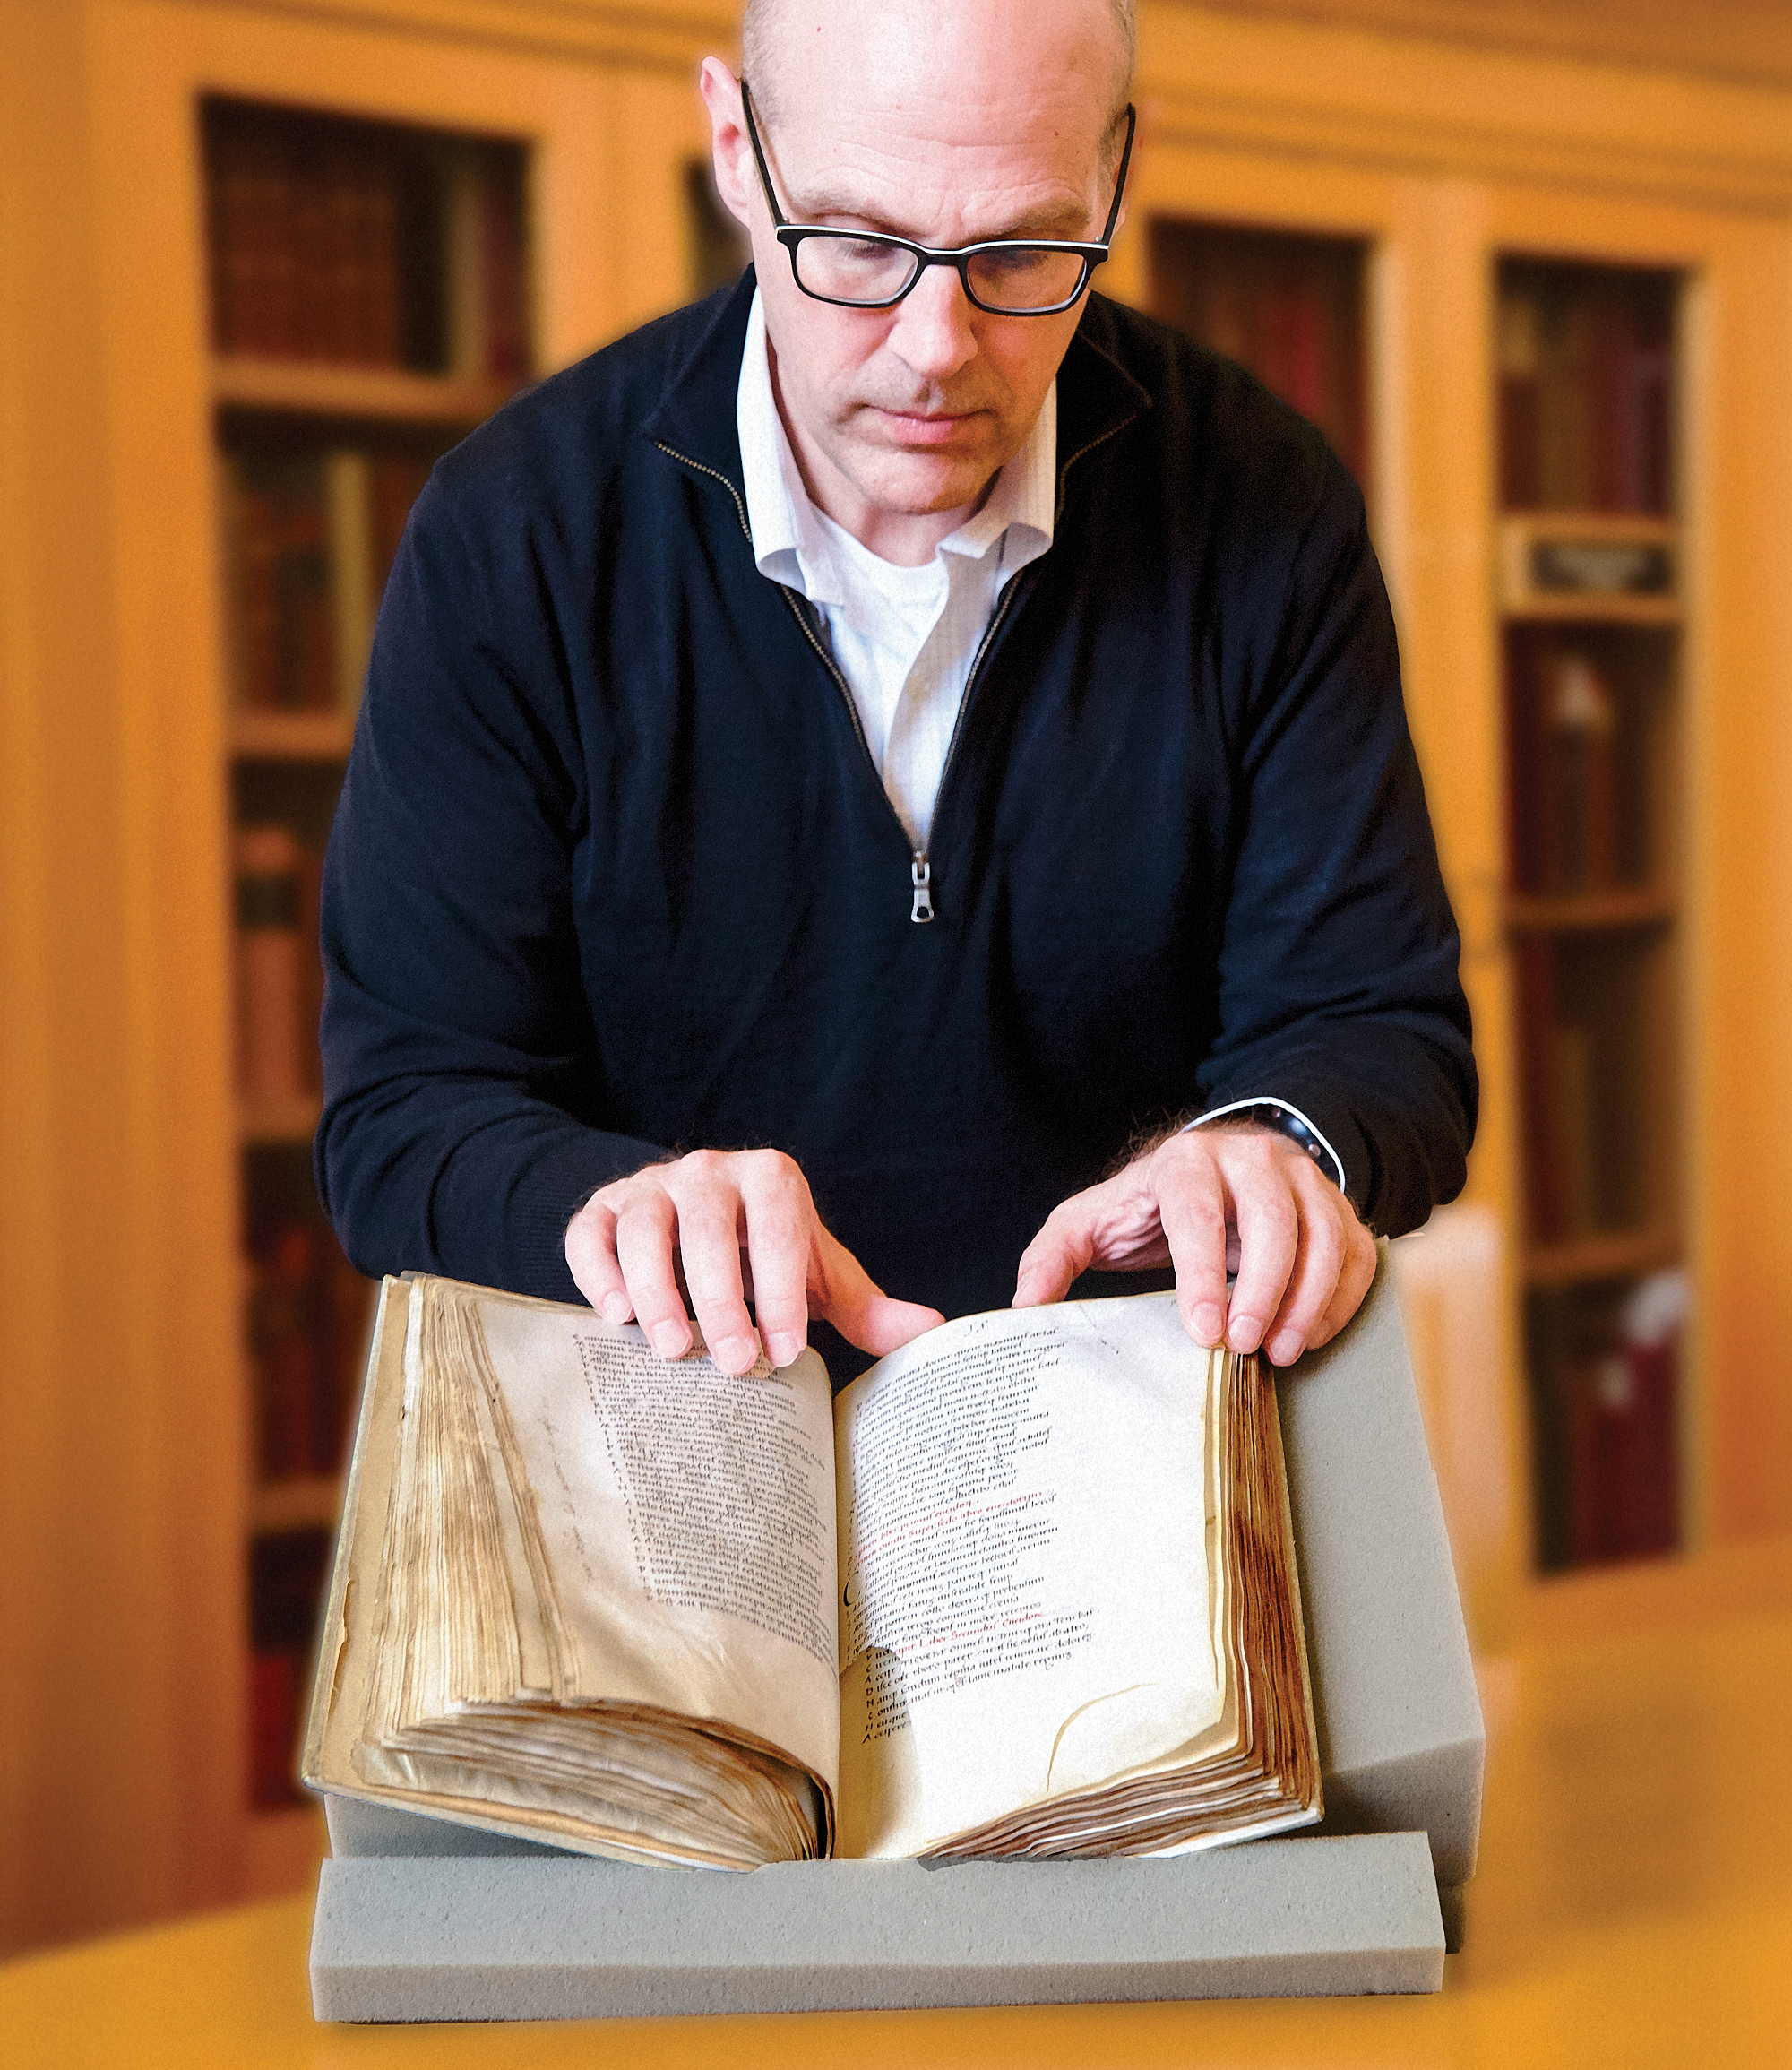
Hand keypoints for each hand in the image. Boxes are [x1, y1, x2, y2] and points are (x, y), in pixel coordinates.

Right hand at [564, 1148, 942, 1375]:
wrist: (696, 1219)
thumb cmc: (764, 1254)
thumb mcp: (816, 1274)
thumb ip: (866, 1305)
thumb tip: (930, 1330)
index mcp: (770, 1178)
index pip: (777, 1225)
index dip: (780, 1289)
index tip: (783, 1354)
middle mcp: (707, 1171)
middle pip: (708, 1227)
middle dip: (720, 1299)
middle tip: (731, 1364)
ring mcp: (649, 1186)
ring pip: (645, 1226)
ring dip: (656, 1289)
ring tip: (671, 1351)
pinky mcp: (601, 1209)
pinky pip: (590, 1233)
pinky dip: (597, 1272)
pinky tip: (615, 1317)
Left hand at [1012, 1121, 1375, 1364]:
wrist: (1215, 1165)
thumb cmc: (1149, 1206)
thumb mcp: (1093, 1220)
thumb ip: (1054, 1256)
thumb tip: (1023, 1306)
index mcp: (1185, 1161)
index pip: (1197, 1210)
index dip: (1201, 1271)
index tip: (1202, 1328)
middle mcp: (1251, 1160)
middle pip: (1272, 1217)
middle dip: (1263, 1287)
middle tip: (1244, 1345)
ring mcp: (1302, 1179)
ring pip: (1324, 1233)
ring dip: (1309, 1299)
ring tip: (1280, 1351)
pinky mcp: (1337, 1206)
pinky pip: (1357, 1250)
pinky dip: (1341, 1298)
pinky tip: (1309, 1335)